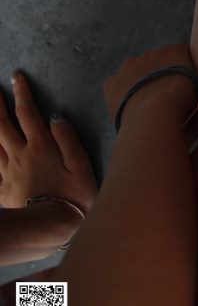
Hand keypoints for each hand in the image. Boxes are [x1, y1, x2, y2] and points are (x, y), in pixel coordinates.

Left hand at [0, 70, 97, 214]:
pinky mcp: (0, 187)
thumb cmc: (74, 197)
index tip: (16, 77)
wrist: (51, 228)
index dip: (22, 93)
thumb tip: (56, 116)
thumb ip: (68, 139)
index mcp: (41, 146)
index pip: (28, 113)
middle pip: (2, 124)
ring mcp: (6, 172)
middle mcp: (19, 154)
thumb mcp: (81, 166)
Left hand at [102, 44, 197, 124]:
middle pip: (156, 61)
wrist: (153, 115)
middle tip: (164, 94)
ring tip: (146, 101)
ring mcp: (128, 66)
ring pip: (134, 70)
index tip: (183, 84)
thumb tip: (187, 87)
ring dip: (140, 80)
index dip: (182, 70)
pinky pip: (117, 84)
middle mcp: (151, 53)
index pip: (180, 54)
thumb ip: (190, 81)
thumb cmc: (181, 103)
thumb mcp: (196, 88)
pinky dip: (122, 92)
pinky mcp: (111, 82)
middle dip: (159, 74)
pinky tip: (129, 104)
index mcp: (175, 52)